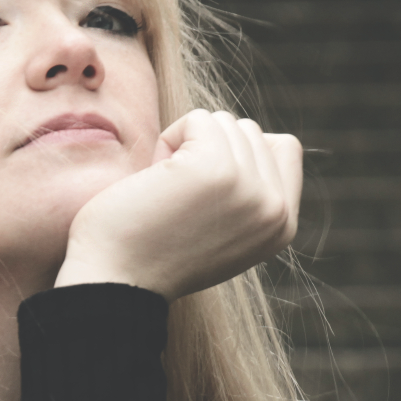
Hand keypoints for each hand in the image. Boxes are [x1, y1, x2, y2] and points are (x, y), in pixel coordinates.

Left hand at [54, 110, 301, 298]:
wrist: (115, 281)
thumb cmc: (155, 250)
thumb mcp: (224, 230)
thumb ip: (249, 194)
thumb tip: (255, 139)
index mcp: (282, 225)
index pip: (284, 148)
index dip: (241, 150)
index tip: (204, 184)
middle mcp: (275, 209)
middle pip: (250, 131)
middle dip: (208, 148)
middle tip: (178, 194)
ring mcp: (249, 188)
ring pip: (224, 122)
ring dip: (187, 145)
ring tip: (167, 189)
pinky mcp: (216, 168)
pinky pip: (198, 119)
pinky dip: (168, 139)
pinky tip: (155, 179)